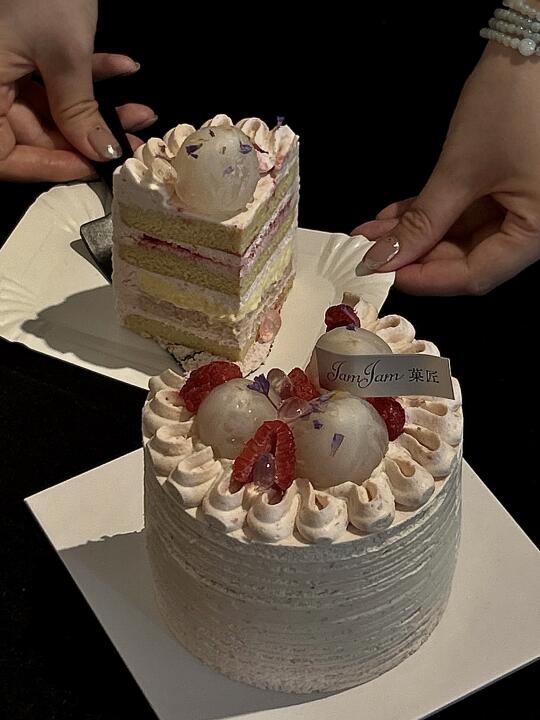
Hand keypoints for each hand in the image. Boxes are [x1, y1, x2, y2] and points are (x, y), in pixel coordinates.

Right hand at [0, 0, 155, 181]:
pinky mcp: (21, 50)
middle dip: (89, 137)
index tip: (93, 168)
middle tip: (132, 141)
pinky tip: (124, 68)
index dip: (47, 167)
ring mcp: (3, 66)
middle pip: (33, 133)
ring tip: (142, 111)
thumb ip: (79, 111)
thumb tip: (102, 154)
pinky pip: (53, 77)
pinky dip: (89, 76)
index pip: (4, 156)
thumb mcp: (62, 53)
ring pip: (50, 107)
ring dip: (98, 108)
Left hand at [353, 42, 539, 294]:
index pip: (475, 276)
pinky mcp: (506, 187)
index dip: (425, 278)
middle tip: (370, 252)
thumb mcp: (461, 171)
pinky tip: (392, 216)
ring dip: (414, 233)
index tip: (383, 272)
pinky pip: (463, 211)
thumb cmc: (511, 106)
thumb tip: (381, 260)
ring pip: (459, 235)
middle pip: (466, 259)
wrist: (536, 41)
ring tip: (371, 233)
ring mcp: (520, 206)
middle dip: (413, 254)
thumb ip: (422, 222)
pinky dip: (430, 213)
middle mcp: (532, 227)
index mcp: (537, 232)